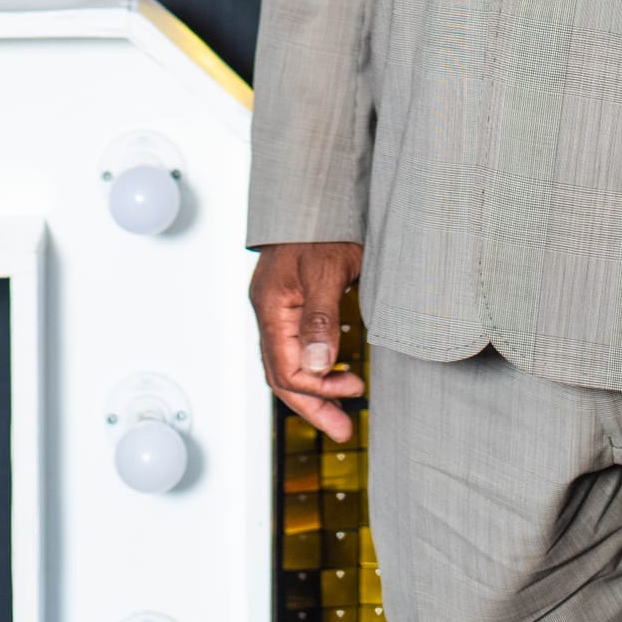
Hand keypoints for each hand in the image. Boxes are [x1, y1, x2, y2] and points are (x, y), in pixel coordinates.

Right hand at [251, 240, 365, 440]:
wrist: (319, 191)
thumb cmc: (323, 225)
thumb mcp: (326, 270)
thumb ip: (319, 319)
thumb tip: (318, 367)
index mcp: (271, 307)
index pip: (286, 369)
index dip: (318, 390)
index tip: (352, 393)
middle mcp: (268, 311)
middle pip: (281, 374)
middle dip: (312, 405)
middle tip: (343, 430)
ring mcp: (277, 307)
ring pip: (286, 363)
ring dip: (313, 391)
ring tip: (342, 412)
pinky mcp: (291, 301)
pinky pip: (294, 346)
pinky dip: (312, 367)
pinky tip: (333, 373)